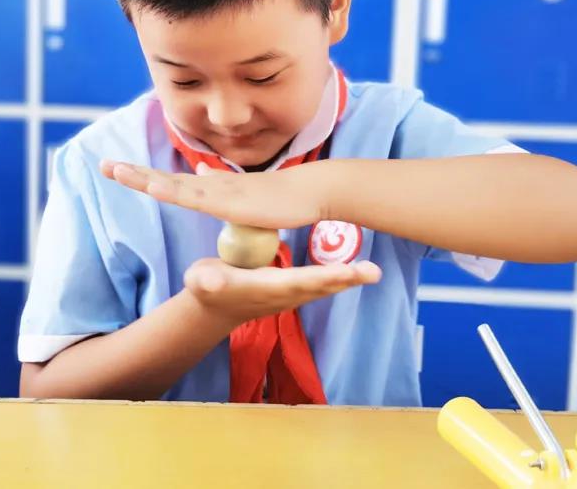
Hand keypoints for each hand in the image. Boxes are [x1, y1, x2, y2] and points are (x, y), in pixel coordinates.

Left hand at [100, 160, 327, 228]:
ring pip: (173, 185)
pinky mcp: (230, 203)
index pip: (171, 183)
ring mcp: (219, 192)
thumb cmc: (283, 198)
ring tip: (114, 171)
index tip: (119, 170)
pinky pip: (195, 198)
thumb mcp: (246, 198)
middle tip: (103, 165)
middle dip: (133, 173)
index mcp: (213, 188)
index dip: (145, 177)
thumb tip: (203, 174)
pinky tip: (152, 187)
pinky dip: (171, 191)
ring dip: (143, 178)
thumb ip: (223, 188)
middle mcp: (211, 186)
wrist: (310, 192)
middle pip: (165, 179)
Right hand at [183, 258, 380, 323]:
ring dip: (349, 280)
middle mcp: (284, 295)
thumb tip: (214, 281)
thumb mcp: (202, 281)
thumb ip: (209, 281)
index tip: (346, 272)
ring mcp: (291, 295)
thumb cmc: (207, 287)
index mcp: (266, 287)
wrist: (213, 307)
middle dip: (346, 280)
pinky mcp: (293, 290)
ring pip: (324, 287)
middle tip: (373, 272)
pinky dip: (341, 278)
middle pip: (320, 287)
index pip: (299, 281)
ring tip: (373, 272)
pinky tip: (358, 269)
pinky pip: (321, 284)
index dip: (323, 277)